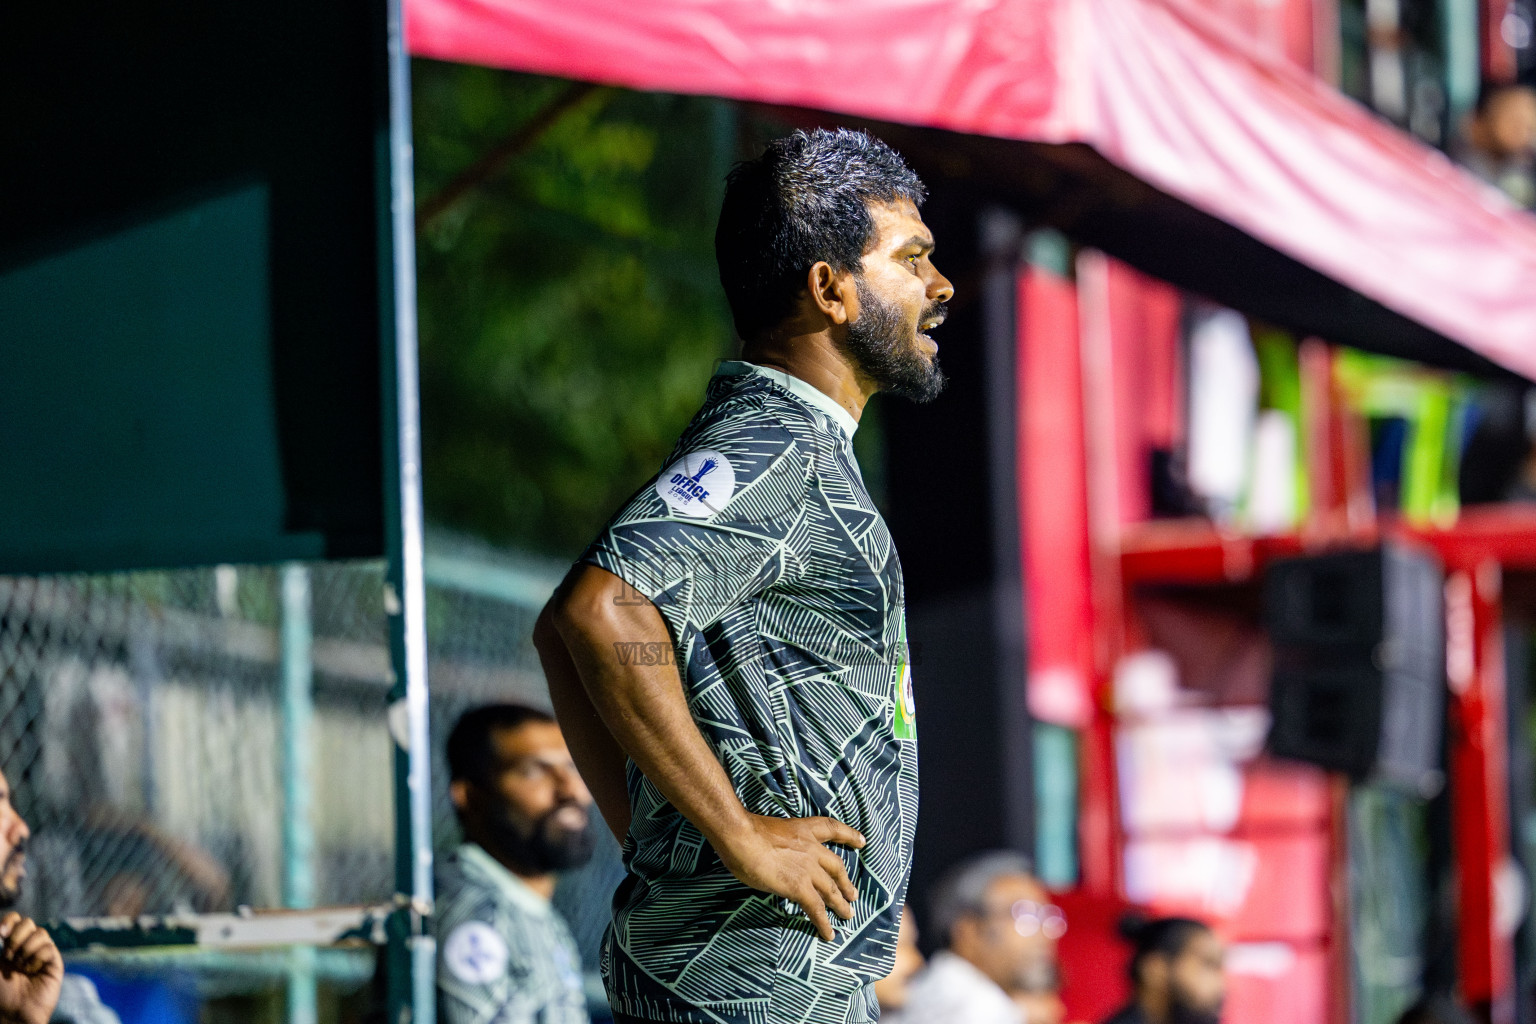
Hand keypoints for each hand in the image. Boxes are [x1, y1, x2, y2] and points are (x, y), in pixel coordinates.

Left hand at [0, 913, 61, 1023]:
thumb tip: (1, 927)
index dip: (10, 921)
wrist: (13, 1011)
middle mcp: (28, 945)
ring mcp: (42, 952)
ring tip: (20, 967)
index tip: (1, 933)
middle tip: (8, 957)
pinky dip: (36, 959)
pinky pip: (48, 948)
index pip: (15, 919)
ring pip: (40, 933)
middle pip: (28, 922)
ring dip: (26, 950)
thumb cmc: (0, 991)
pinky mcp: (54, 961)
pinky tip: (32, 971)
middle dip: (16, 938)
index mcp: (12, 943)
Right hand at [715, 814, 865, 941]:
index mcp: (804, 829)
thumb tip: (774, 855)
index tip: (862, 841)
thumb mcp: (771, 831)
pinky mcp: (800, 887)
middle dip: (845, 882)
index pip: (832, 829)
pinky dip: (823, 923)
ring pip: (831, 890)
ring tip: (848, 915)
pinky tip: (828, 934)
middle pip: (836, 866)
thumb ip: (780, 844)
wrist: (743, 838)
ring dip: (840, 904)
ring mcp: (808, 869)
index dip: (849, 835)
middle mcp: (811, 848)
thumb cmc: (746, 831)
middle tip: (852, 894)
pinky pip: (816, 909)